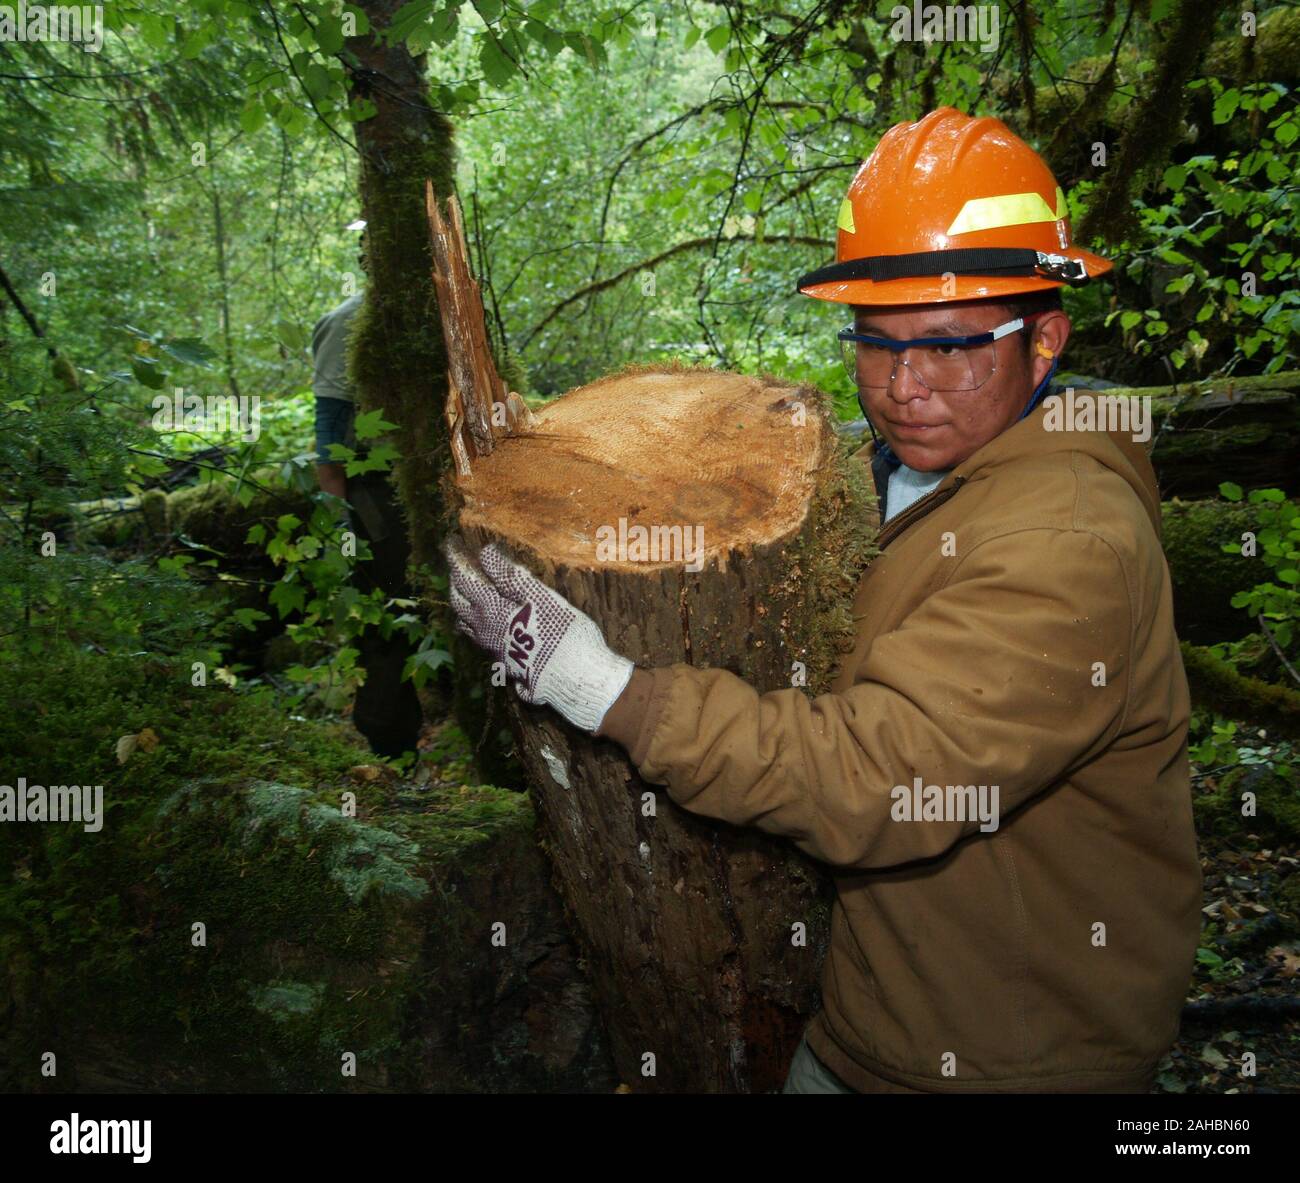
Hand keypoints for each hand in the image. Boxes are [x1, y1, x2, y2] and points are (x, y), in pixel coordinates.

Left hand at [444, 535, 634, 733]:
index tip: (450, 544)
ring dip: (463, 608)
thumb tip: (485, 553)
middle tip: (457, 567)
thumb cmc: (563, 633)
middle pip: (460, 604)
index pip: (466, 580)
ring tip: (466, 598)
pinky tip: (487, 629)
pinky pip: (481, 642)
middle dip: (456, 583)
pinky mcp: (506, 664)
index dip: (456, 561)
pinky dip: (476, 628)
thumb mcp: (541, 598)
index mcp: (492, 610)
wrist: (575, 679)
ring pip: (468, 626)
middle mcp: (487, 631)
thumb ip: (512, 576)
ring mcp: (495, 650)